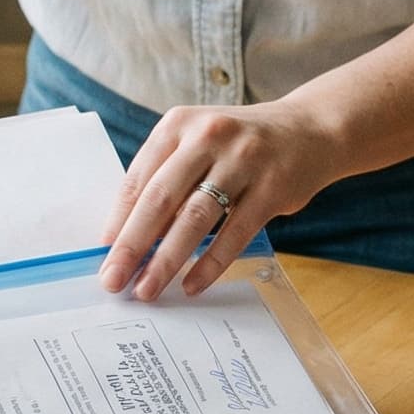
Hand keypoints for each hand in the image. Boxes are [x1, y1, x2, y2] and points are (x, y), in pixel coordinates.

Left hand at [101, 100, 349, 299]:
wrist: (311, 130)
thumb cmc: (241, 145)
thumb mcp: (199, 143)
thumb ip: (167, 178)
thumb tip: (128, 238)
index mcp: (179, 124)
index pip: (138, 178)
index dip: (118, 221)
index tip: (103, 255)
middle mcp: (208, 136)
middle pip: (160, 199)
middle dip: (132, 245)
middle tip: (114, 280)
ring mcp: (243, 160)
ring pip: (195, 219)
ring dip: (166, 260)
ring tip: (148, 289)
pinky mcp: (272, 187)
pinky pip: (234, 233)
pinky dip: (210, 264)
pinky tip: (192, 284)